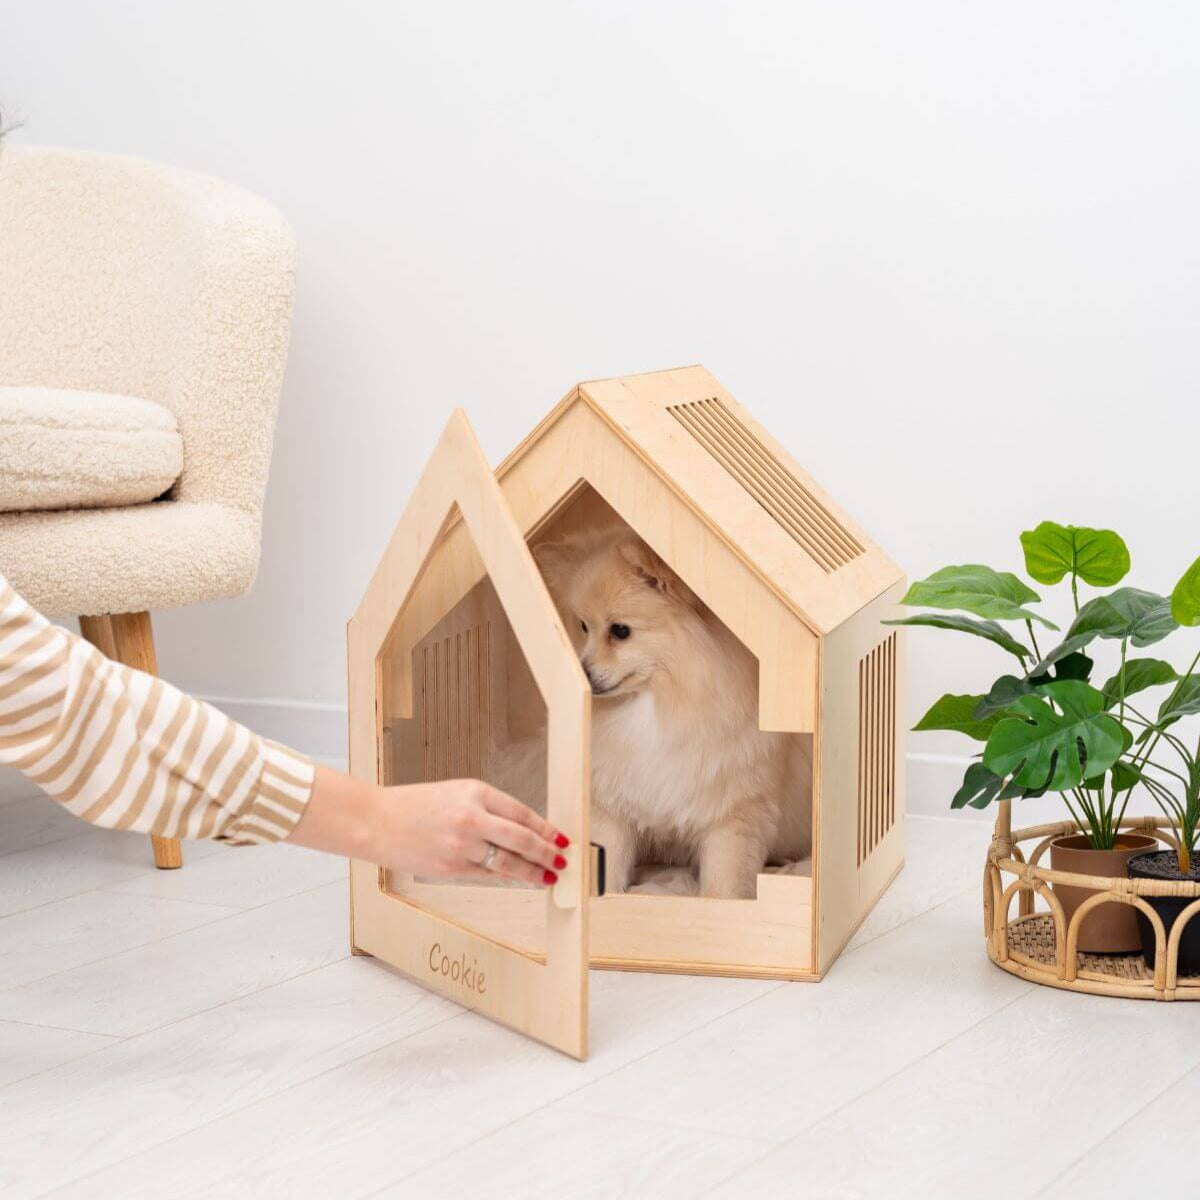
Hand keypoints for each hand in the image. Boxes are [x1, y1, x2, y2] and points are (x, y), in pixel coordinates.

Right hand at [287, 765, 568, 885]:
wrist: (376, 821)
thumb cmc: (415, 805)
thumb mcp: (456, 793)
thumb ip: (488, 808)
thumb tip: (522, 830)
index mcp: (475, 792)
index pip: (522, 813)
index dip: (545, 828)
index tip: (561, 837)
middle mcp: (472, 818)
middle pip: (522, 839)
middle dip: (547, 852)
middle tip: (563, 859)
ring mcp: (462, 846)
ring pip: (508, 863)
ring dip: (533, 871)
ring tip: (549, 875)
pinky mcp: (451, 868)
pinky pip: (487, 875)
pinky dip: (506, 877)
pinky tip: (520, 879)